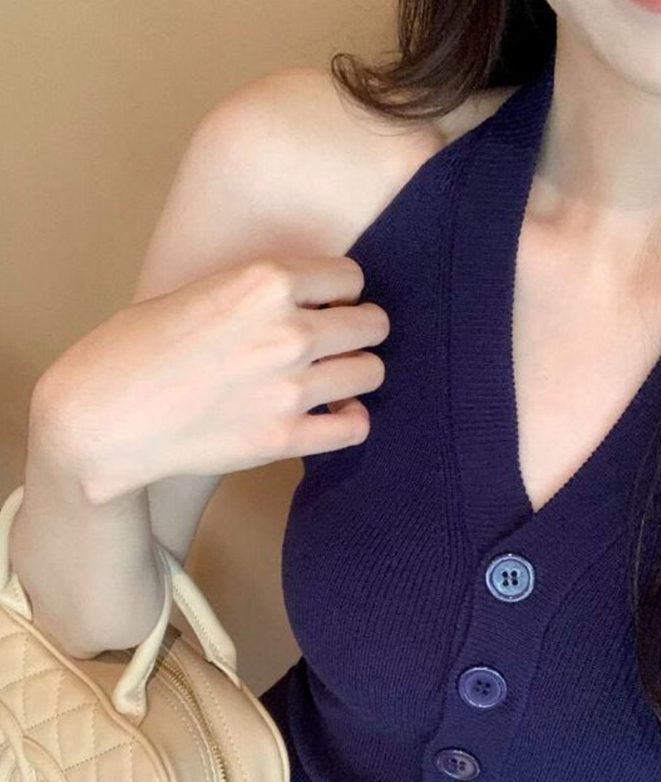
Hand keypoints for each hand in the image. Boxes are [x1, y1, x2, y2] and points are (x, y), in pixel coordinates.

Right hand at [35, 256, 389, 503]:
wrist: (101, 418)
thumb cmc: (135, 349)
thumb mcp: (200, 292)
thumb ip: (259, 294)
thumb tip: (307, 301)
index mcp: (266, 282)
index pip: (350, 276)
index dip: (340, 292)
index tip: (328, 305)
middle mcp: (289, 331)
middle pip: (372, 323)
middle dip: (359, 330)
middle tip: (338, 342)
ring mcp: (291, 387)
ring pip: (372, 371)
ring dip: (357, 373)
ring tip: (334, 378)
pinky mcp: (285, 437)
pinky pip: (356, 427)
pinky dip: (351, 420)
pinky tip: (333, 415)